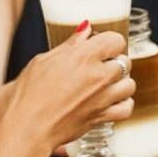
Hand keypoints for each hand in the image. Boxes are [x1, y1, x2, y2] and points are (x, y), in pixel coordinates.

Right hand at [7, 23, 134, 151]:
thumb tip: (85, 29)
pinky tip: (113, 101)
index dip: (109, 42)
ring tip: (108, 83)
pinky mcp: (102, 117)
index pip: (115, 40)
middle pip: (124, 61)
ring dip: (120, 82)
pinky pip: (126, 108)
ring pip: (129, 84)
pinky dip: (123, 103)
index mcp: (83, 57)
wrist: (28, 127)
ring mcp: (102, 98)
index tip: (102, 46)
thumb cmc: (29, 94)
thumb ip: (69, 45)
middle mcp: (98, 76)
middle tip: (100, 65)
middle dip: (114, 61)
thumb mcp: (43, 61)